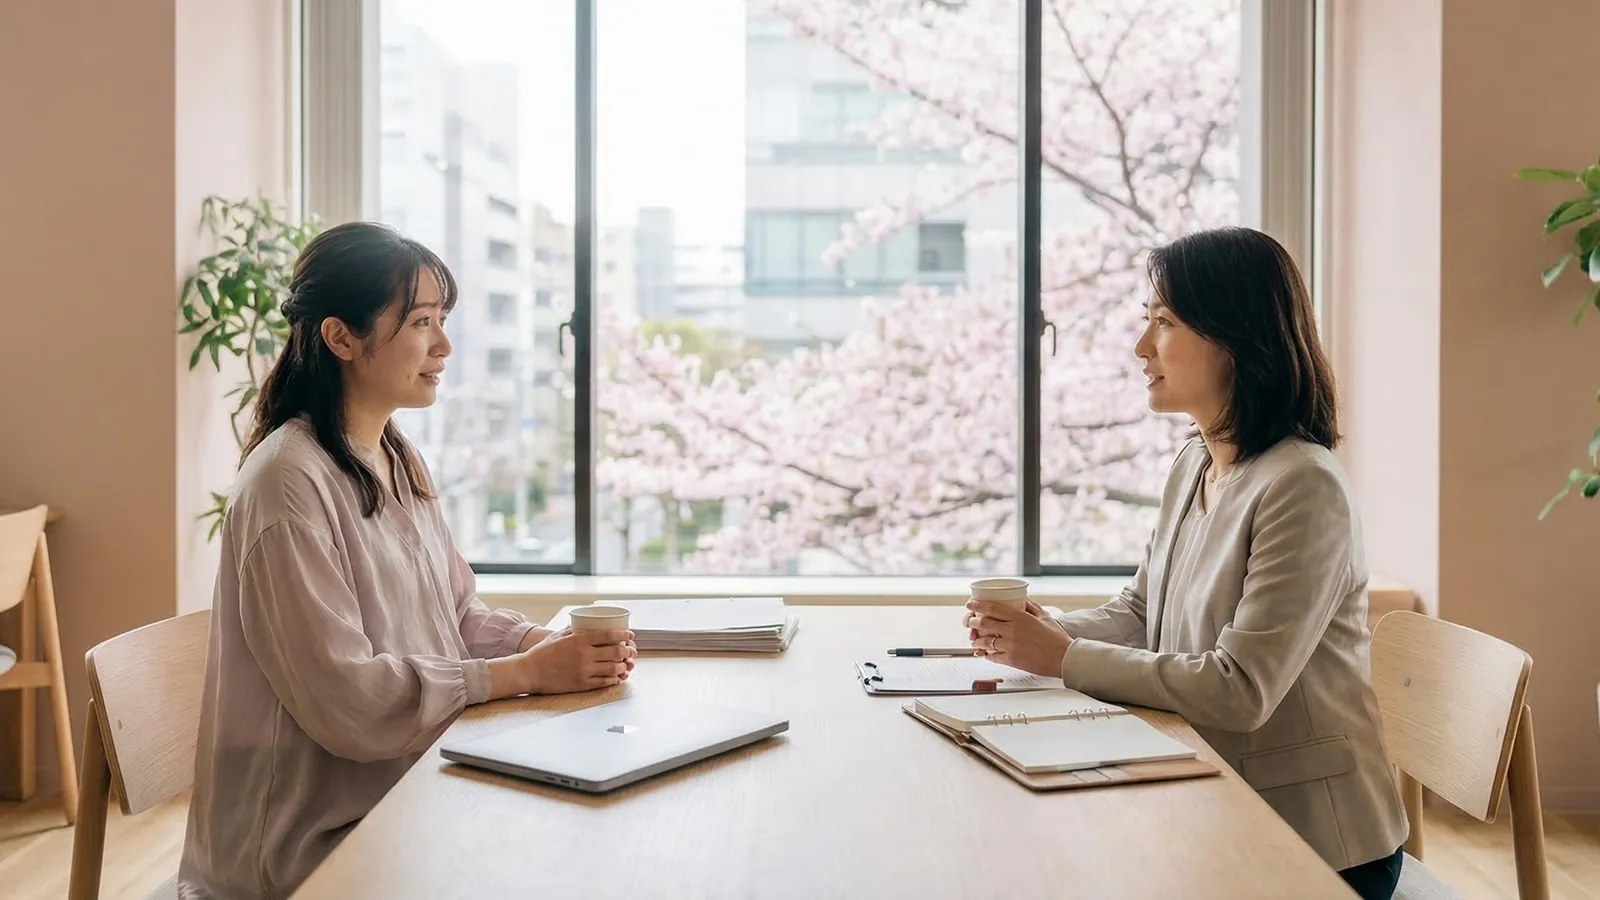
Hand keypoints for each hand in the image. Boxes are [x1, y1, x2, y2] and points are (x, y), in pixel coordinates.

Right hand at [491, 628, 635, 697]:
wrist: (529, 672)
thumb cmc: (542, 652)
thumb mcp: (558, 635)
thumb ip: (574, 629)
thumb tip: (587, 623)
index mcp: (579, 640)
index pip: (609, 635)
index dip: (624, 635)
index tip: (631, 635)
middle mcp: (584, 654)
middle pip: (616, 652)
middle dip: (629, 651)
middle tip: (632, 650)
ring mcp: (584, 670)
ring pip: (614, 668)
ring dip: (625, 666)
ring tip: (628, 664)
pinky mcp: (581, 684)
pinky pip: (604, 682)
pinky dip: (615, 679)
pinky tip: (618, 677)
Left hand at [964, 600, 1072, 677]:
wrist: (1064, 658)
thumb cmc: (1056, 638)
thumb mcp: (1044, 616)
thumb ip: (1030, 606)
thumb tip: (1021, 598)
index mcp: (1020, 617)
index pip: (992, 607)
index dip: (977, 605)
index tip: (970, 604)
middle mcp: (1013, 630)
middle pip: (984, 623)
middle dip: (972, 621)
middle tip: (969, 621)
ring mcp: (1011, 646)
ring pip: (985, 641)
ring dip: (976, 639)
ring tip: (975, 638)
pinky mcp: (1012, 660)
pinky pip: (992, 656)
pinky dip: (986, 654)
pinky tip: (985, 652)